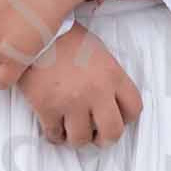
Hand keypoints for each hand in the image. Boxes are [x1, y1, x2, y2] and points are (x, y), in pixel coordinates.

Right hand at [16, 22, 142, 147]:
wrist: (36, 30)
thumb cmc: (67, 39)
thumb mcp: (99, 52)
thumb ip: (109, 79)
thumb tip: (110, 104)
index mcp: (112, 74)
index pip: (134, 109)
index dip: (126, 118)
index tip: (116, 117)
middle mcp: (96, 91)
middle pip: (113, 133)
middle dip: (105, 138)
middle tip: (95, 133)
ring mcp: (72, 101)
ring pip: (81, 140)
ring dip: (76, 137)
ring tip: (70, 126)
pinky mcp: (47, 107)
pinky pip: (55, 135)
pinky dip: (54, 134)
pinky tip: (53, 123)